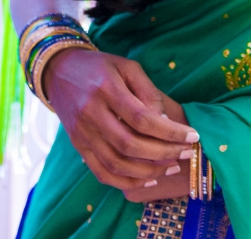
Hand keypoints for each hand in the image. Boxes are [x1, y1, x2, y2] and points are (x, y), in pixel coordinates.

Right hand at [42, 47, 196, 191]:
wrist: (58, 70)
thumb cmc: (99, 67)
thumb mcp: (126, 67)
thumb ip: (148, 92)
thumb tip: (167, 124)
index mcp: (106, 89)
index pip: (142, 119)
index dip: (170, 132)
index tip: (192, 136)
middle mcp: (91, 113)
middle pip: (130, 144)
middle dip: (164, 153)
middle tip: (185, 153)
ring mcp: (82, 133)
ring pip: (117, 163)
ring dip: (149, 171)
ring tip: (171, 166)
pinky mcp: (78, 145)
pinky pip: (102, 173)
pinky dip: (126, 182)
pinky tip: (147, 179)